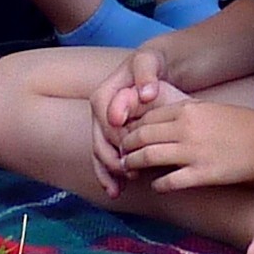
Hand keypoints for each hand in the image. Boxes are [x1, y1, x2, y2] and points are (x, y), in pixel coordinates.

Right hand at [86, 49, 170, 194]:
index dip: (117, 135)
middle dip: (111, 159)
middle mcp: (99, 112)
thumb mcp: (149, 62)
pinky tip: (117, 190)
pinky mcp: (111, 137)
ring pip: (99, 154)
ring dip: (107, 173)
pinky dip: (109, 176)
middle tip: (128, 172)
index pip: (106, 120)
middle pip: (99, 140)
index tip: (130, 147)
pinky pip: (105, 159)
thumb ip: (146, 75)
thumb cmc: (151, 66)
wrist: (154, 70)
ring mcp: (103, 127)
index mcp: (104, 94)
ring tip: (117, 190)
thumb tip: (146, 94)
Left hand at [113, 86, 253, 191]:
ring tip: (129, 169)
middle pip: (141, 136)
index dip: (131, 128)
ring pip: (148, 157)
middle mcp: (186, 128)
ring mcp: (193, 152)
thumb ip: (185, 112)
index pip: (146, 118)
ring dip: (133, 164)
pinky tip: (156, 186)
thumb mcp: (210, 109)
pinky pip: (168, 181)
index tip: (126, 137)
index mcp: (188, 109)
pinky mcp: (202, 174)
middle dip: (125, 146)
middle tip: (120, 154)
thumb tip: (161, 119)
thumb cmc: (241, 124)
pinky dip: (157, 184)